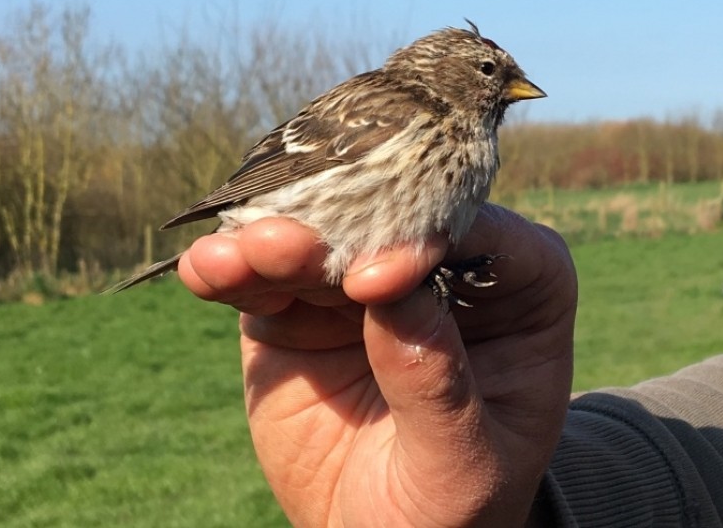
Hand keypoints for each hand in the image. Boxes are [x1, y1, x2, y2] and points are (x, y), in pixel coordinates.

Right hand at [178, 204, 576, 526]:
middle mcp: (436, 268)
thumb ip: (436, 385)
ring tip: (233, 256)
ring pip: (316, 242)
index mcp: (515, 287)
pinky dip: (233, 272)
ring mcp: (360, 284)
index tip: (371, 281)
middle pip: (384, 222)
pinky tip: (206, 270)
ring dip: (270, 243)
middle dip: (330, 230)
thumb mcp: (464, 463)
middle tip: (280, 244)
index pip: (474, 235)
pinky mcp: (299, 308)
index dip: (422, 243)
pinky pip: (265, 281)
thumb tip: (391, 296)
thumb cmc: (454, 501)